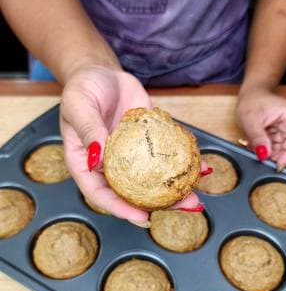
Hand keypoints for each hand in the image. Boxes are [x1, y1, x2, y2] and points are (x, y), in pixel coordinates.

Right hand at [60, 65, 200, 224]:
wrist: (103, 73)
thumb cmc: (83, 88)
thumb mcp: (79, 105)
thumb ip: (88, 131)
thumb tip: (97, 161)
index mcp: (87, 164)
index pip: (100, 194)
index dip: (120, 209)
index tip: (142, 218)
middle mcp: (110, 166)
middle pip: (131, 193)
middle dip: (158, 205)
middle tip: (182, 208)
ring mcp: (132, 157)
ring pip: (151, 180)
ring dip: (175, 191)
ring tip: (196, 197)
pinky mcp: (149, 144)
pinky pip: (165, 156)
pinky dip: (182, 164)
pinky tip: (202, 168)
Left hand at [236, 86, 285, 169]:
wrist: (250, 94)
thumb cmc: (252, 100)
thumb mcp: (250, 119)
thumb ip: (257, 137)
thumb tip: (264, 154)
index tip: (278, 164)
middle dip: (277, 156)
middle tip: (262, 157)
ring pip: (283, 150)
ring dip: (270, 154)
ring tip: (256, 149)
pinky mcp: (280, 135)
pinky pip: (276, 148)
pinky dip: (266, 150)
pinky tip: (256, 147)